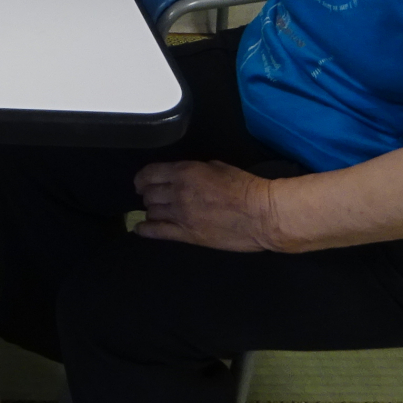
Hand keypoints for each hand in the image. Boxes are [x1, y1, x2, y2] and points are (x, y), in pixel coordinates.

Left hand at [133, 160, 286, 252]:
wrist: (261, 214)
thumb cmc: (244, 187)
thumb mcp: (216, 167)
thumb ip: (194, 170)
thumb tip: (183, 176)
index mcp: (184, 172)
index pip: (150, 173)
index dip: (142, 178)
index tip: (141, 183)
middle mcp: (177, 192)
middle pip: (149, 194)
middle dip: (148, 195)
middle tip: (154, 198)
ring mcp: (180, 215)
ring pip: (152, 211)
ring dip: (151, 210)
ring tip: (156, 211)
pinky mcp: (187, 235)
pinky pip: (158, 232)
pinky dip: (145, 229)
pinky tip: (140, 228)